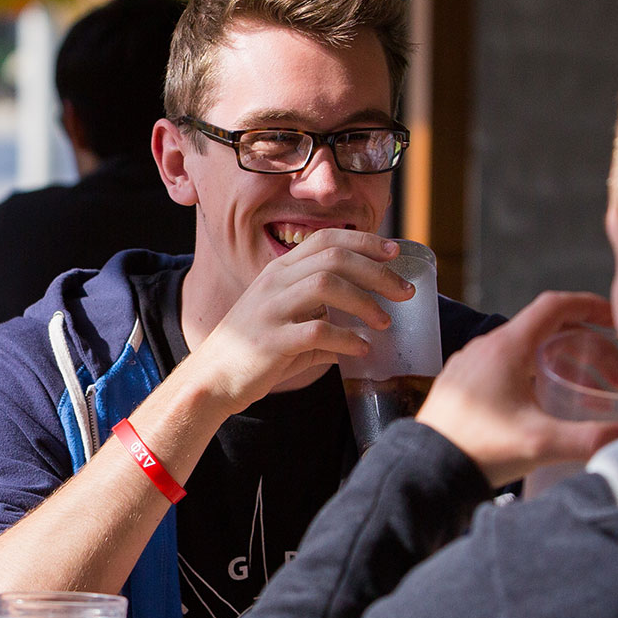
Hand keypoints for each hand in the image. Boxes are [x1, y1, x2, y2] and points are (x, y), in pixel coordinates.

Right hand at [188, 229, 413, 413]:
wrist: (212, 379)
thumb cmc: (254, 352)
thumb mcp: (286, 322)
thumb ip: (320, 319)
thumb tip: (361, 331)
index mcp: (279, 271)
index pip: (326, 239)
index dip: (365, 241)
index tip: (395, 252)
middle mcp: (275, 282)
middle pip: (334, 258)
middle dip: (377, 272)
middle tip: (405, 292)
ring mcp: (271, 309)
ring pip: (326, 285)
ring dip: (364, 301)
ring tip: (385, 322)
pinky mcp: (271, 341)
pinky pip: (317, 331)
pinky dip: (347, 339)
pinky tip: (361, 349)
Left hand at [415, 291, 617, 486]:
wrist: (426, 467)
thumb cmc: (478, 448)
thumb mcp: (541, 442)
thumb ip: (591, 438)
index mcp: (507, 348)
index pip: (555, 306)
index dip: (591, 306)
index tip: (617, 320)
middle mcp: (488, 347)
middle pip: (548, 330)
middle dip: (588, 348)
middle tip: (616, 380)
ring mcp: (473, 364)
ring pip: (528, 349)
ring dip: (563, 362)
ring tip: (589, 394)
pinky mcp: (464, 383)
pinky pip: (507, 365)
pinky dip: (536, 373)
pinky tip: (548, 404)